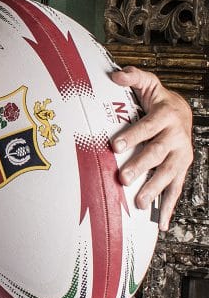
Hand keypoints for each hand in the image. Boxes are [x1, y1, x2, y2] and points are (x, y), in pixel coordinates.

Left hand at [110, 66, 192, 230]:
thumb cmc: (158, 99)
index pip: (148, 127)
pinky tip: (161, 222)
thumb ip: (132, 76)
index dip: (133, 135)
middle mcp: (176, 137)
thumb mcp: (147, 82)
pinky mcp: (181, 169)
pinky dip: (169, 206)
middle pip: (158, 154)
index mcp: (166, 115)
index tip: (115, 145)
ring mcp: (181, 155)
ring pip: (168, 174)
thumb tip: (115, 75)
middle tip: (122, 178)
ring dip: (153, 189)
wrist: (183, 111)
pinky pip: (176, 189)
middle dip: (140, 167)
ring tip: (138, 202)